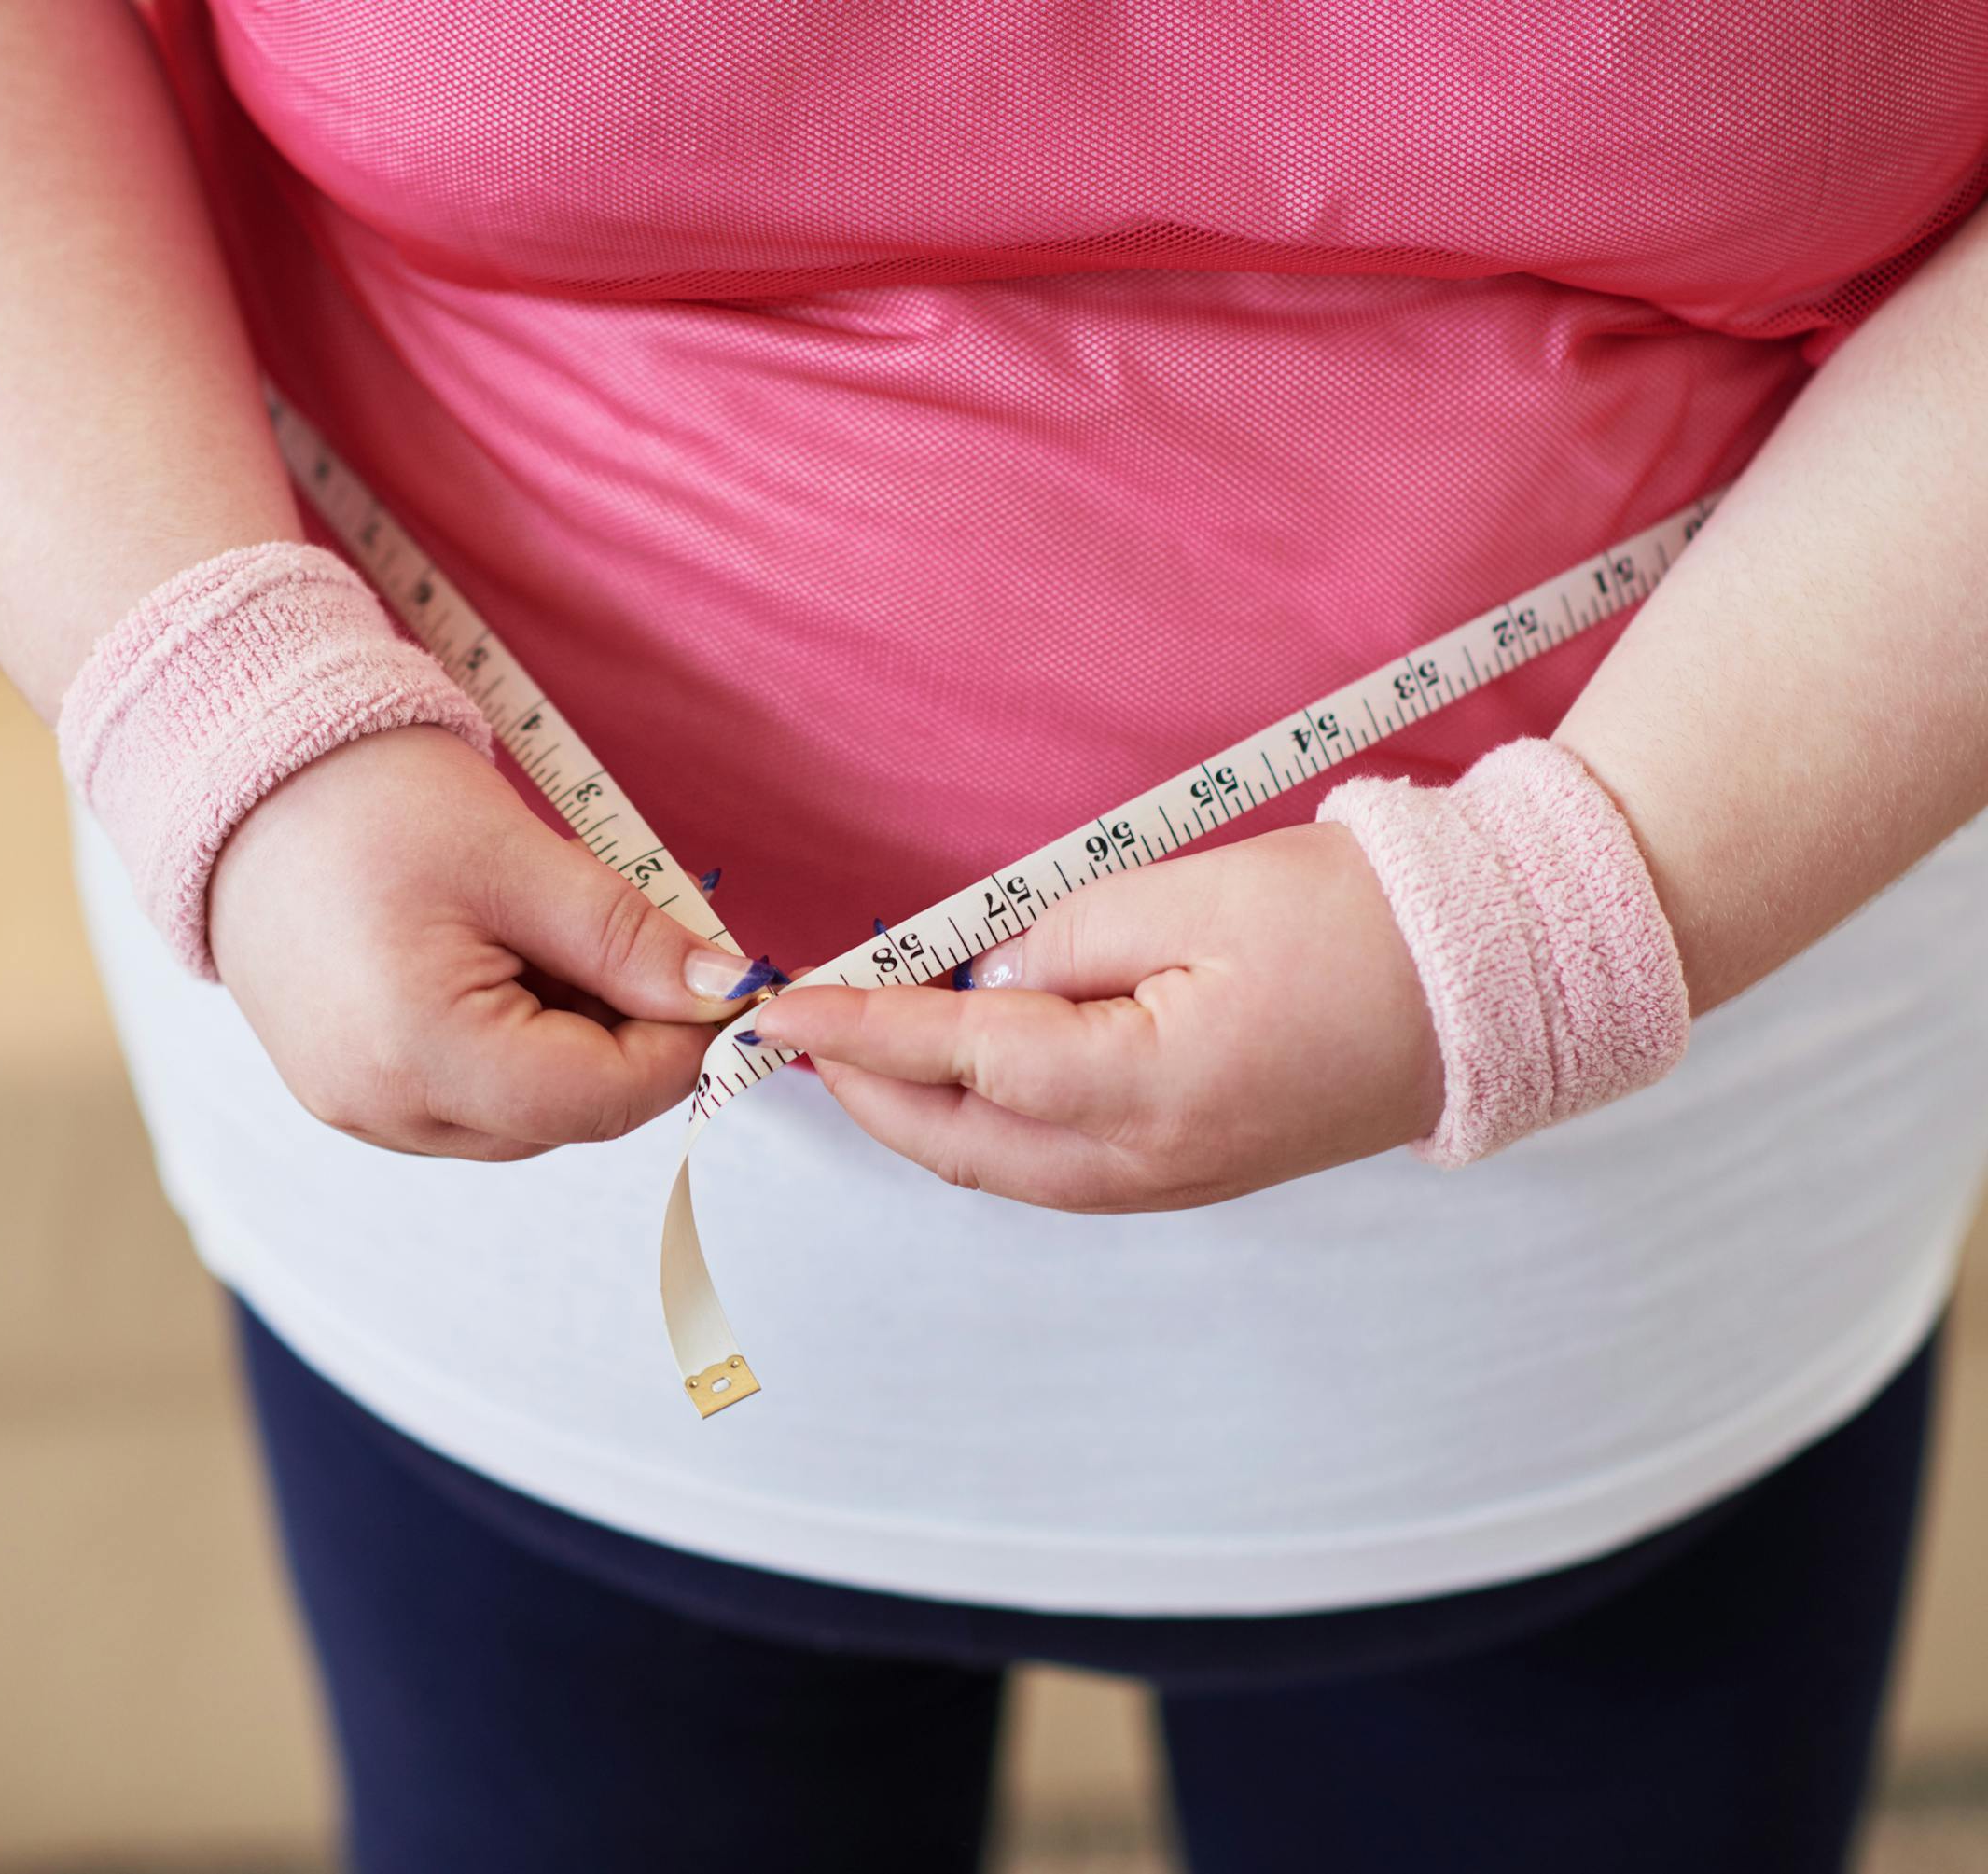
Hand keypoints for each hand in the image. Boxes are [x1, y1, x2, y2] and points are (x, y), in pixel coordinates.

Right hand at [208, 725, 769, 1160]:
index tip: (718, 981)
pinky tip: (500, 963)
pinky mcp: (354, 1093)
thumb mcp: (521, 860)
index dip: (683, 1045)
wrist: (244, 779)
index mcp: (421, 1053)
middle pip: (569, 1116)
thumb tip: (723, 992)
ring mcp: (360, 1111)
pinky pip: (474, 1100)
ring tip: (542, 939)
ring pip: (528, 1116)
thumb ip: (629, 942)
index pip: (605, 1098)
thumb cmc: (370, 801)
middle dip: (627, 1038)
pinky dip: (518, 1045)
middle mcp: (383, 1108)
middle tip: (629, 940)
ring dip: (572, 1042)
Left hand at [747, 822, 1445, 1210]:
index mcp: (1149, 1089)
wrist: (1488, 987)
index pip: (961, 1063)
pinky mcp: (1194, 1174)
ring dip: (923, 1118)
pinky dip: (988, 1130)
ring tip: (866, 1054)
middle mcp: (1150, 1164)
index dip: (861, 1031)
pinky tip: (968, 1081)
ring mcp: (1175, 1183)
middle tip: (806, 1033)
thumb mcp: (1195, 895)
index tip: (781, 1010)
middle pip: (964, 1146)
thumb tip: (989, 975)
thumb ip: (1066, 938)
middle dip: (870, 1094)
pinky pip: (1058, 1169)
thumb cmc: (1357, 923)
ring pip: (1005, 1170)